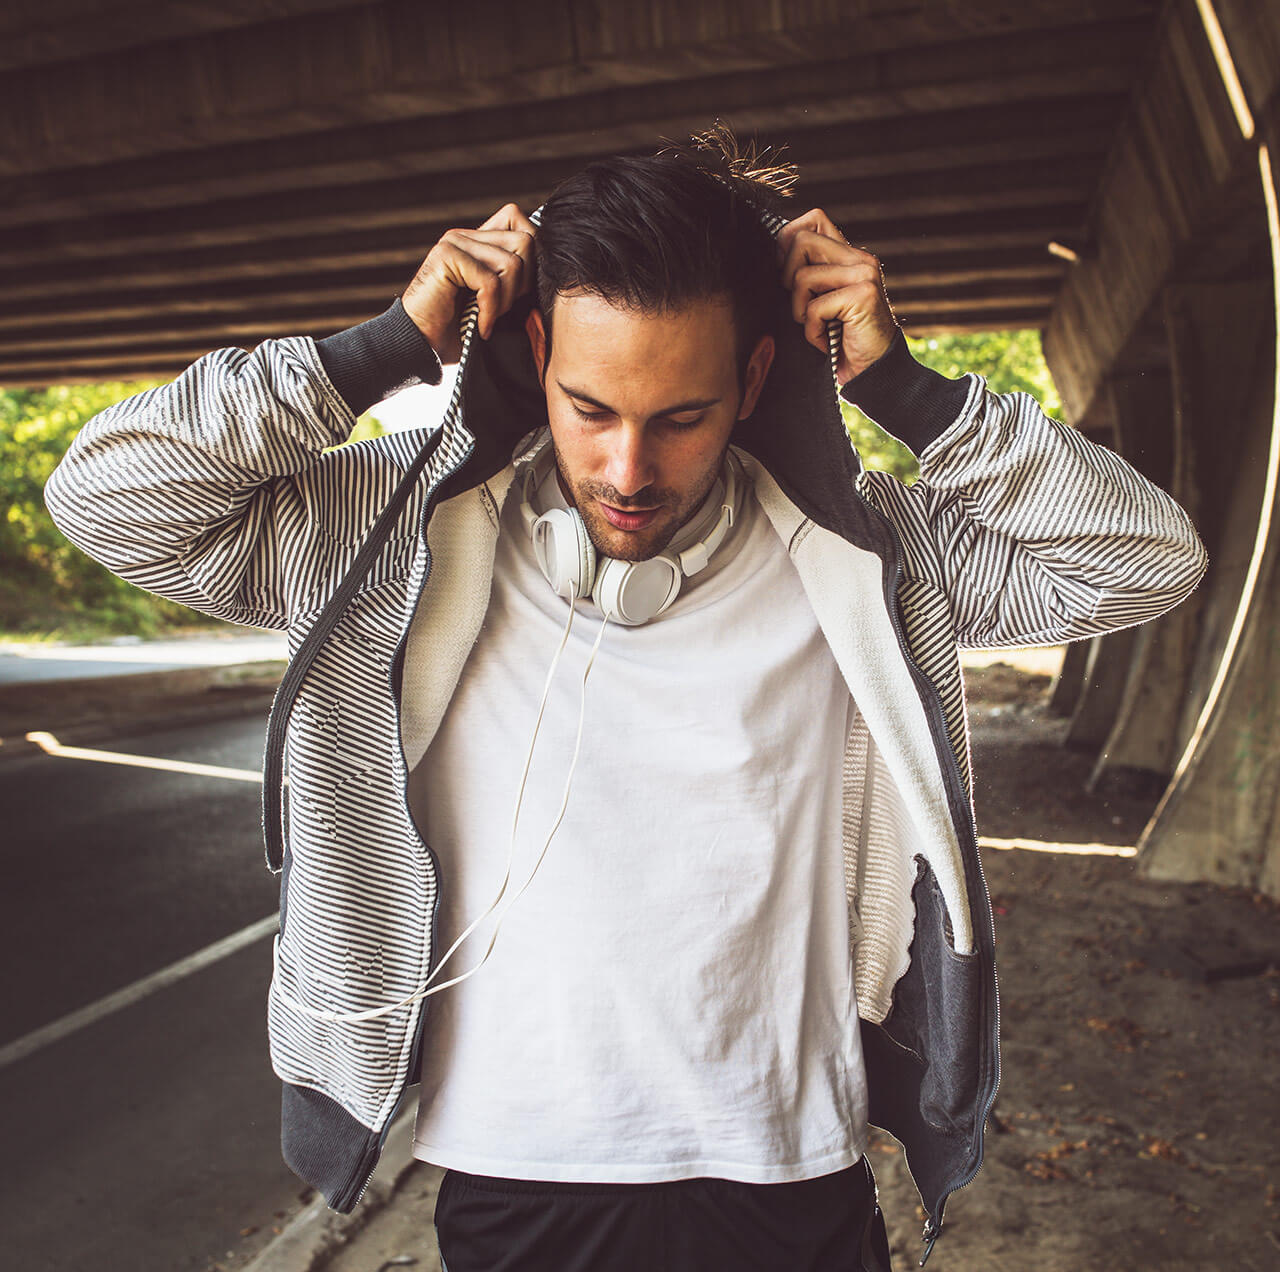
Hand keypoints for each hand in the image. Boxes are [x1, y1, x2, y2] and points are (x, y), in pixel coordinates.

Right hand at [401, 203, 536, 361]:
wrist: (422, 349)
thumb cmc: (460, 332)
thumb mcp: (498, 303)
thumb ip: (518, 280)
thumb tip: (553, 268)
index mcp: (481, 242)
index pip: (524, 224)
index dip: (532, 259)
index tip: (519, 295)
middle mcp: (468, 235)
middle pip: (526, 242)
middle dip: (522, 284)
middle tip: (501, 310)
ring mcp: (455, 242)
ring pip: (512, 263)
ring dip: (506, 301)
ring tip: (487, 318)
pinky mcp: (446, 256)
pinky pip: (490, 280)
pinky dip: (490, 310)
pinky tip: (480, 325)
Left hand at [777, 208, 898, 384]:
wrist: (871, 372)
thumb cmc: (839, 340)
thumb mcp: (819, 300)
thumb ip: (806, 274)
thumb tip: (774, 253)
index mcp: (849, 255)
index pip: (813, 219)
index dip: (789, 242)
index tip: (788, 275)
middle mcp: (860, 259)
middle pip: (801, 242)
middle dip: (788, 279)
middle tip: (804, 307)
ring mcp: (864, 275)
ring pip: (802, 278)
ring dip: (800, 312)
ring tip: (819, 326)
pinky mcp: (863, 296)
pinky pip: (813, 308)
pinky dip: (812, 332)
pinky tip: (828, 340)